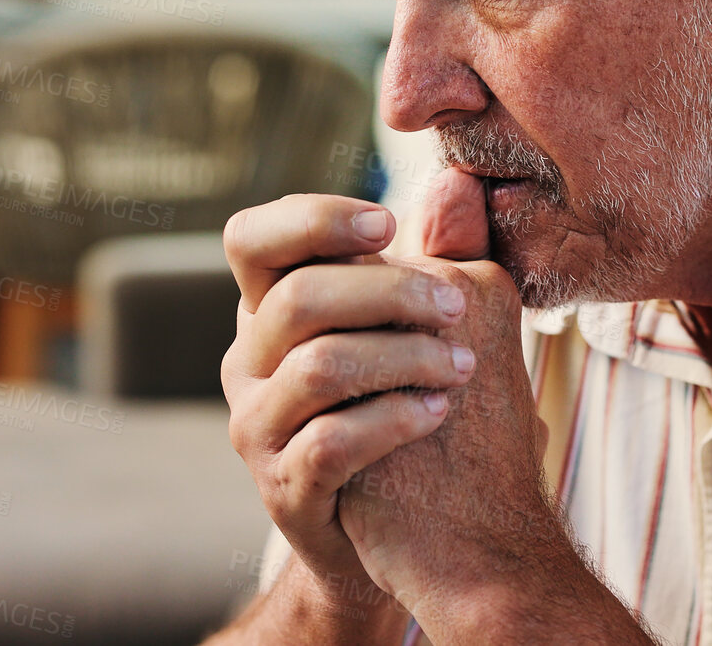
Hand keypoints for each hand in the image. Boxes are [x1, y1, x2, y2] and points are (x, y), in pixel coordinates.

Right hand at [218, 193, 477, 622]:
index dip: (313, 220)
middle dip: (388, 291)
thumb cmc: (405, 404)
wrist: (399, 531)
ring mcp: (257, 428)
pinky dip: (393, 419)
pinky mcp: (283, 488)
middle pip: (299, 298)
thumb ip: (441, 257)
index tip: (390, 224)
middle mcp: (246, 361)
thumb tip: (458, 182)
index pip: (253, 240)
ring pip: (319, 368)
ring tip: (465, 367)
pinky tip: (440, 410)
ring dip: (403, 357)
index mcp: (269, 308)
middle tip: (458, 306)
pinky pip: (331, 442)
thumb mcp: (418, 328)